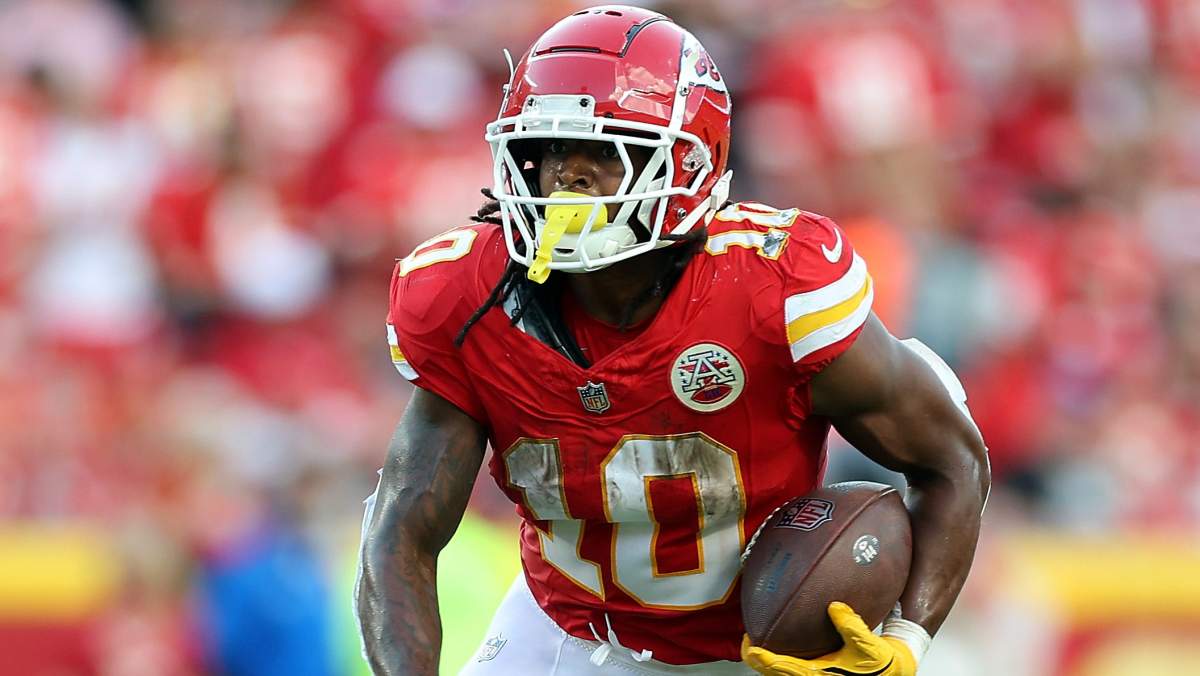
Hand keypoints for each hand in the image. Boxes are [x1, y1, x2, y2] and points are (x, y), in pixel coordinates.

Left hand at [741, 602, 916, 675]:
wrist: (893, 672)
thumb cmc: (880, 662)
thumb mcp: (869, 643)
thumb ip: (852, 626)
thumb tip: (835, 606)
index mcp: (818, 675)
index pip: (783, 668)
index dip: (763, 657)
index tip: (750, 644)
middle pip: (774, 673)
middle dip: (756, 658)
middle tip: (746, 640)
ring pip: (780, 672)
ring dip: (766, 660)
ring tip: (756, 641)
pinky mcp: (817, 673)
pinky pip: (791, 667)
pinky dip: (780, 658)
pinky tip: (779, 642)